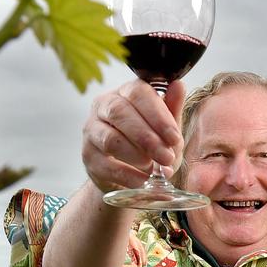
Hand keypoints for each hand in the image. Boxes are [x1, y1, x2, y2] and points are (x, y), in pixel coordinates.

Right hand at [82, 79, 185, 193]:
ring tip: (155, 169)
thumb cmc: (149, 144)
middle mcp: (103, 106)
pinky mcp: (88, 156)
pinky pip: (106, 165)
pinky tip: (143, 181)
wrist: (129, 173)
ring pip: (110, 139)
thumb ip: (171, 108)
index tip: (174, 138)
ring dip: (137, 156)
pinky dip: (128, 175)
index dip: (158, 115)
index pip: (138, 93)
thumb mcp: (165, 127)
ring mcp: (91, 130)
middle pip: (120, 113)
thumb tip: (178, 85)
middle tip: (167, 157)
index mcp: (125, 92)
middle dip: (147, 137)